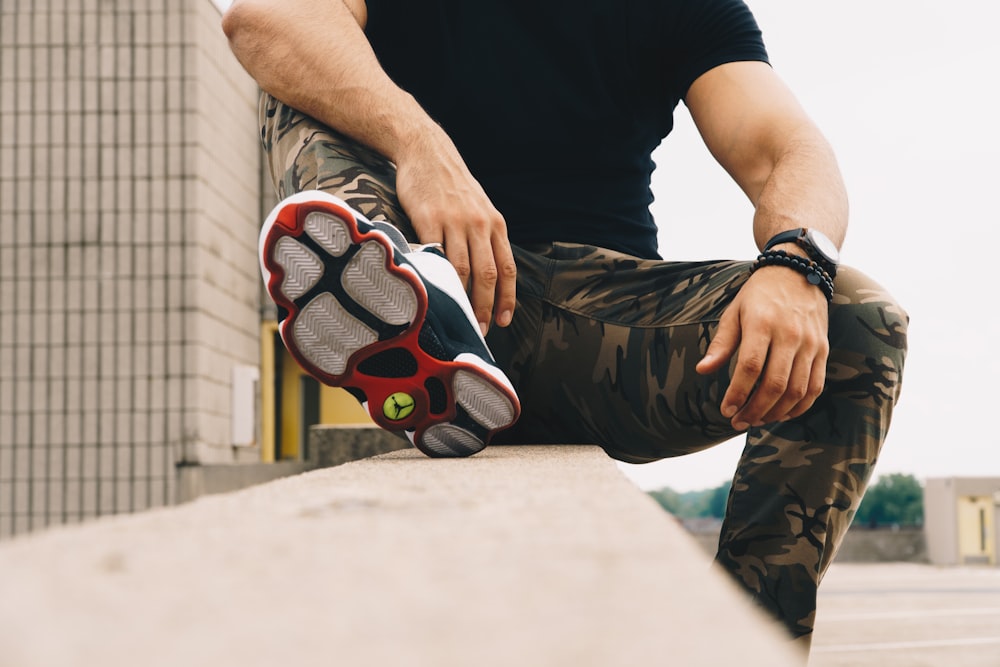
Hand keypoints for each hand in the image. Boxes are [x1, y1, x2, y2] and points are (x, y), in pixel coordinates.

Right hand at [393, 130, 516, 334]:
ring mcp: (453, 221)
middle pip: (486, 274)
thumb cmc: (452, 186)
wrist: (427, 152)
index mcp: (495, 224)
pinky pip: (433, 254)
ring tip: (456, 317)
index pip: (506, 268)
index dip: (507, 298)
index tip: (504, 321)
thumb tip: (487, 277)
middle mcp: (479, 224)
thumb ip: (485, 238)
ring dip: (460, 298)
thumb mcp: (480, 208)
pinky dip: (433, 276)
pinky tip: (432, 292)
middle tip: (479, 329)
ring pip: (461, 269)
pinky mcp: (428, 219)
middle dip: (485, 306)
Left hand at [696, 266, 829, 429]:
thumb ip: (721, 344)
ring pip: (797, 390)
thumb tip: (702, 371)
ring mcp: (811, 343)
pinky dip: (800, 406)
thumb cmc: (758, 295)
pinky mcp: (823, 350)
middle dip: (755, 410)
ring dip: (776, 412)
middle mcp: (790, 334)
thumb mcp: (734, 312)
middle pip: (775, 383)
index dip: (738, 393)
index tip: (726, 410)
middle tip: (738, 422)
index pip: (750, 367)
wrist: (798, 272)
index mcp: (762, 323)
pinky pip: (816, 386)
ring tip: (756, 420)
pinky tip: (782, 413)